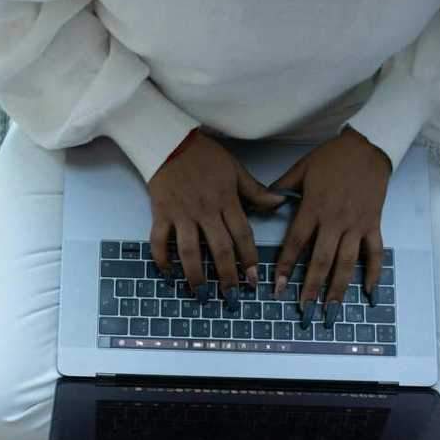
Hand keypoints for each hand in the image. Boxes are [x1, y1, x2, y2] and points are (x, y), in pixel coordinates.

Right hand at [148, 132, 284, 307]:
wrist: (170, 142)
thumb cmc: (205, 156)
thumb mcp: (235, 169)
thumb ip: (256, 190)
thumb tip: (280, 203)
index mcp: (226, 201)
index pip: (242, 235)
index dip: (250, 259)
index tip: (254, 280)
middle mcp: (205, 211)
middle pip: (219, 249)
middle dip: (227, 276)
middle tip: (232, 297)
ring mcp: (181, 214)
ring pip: (189, 251)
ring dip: (196, 275)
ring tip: (201, 294)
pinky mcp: (161, 214)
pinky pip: (159, 241)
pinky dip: (161, 259)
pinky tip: (168, 275)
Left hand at [272, 127, 391, 326]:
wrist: (368, 147)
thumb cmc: (332, 157)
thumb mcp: (301, 168)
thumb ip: (282, 187)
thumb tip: (264, 201)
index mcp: (313, 208)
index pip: (296, 243)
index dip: (285, 267)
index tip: (277, 287)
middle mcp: (335, 221)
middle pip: (321, 260)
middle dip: (311, 287)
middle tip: (303, 310)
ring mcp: (356, 224)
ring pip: (347, 262)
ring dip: (338, 288)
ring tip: (331, 310)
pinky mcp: (374, 224)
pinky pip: (375, 252)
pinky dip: (374, 272)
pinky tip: (369, 292)